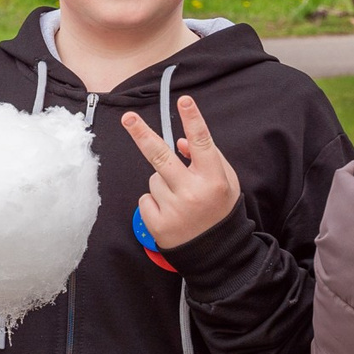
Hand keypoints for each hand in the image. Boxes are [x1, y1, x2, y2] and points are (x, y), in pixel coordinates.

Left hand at [121, 95, 240, 249]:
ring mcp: (174, 209)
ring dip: (163, 184)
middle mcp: (193, 192)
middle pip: (161, 156)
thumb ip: (208, 158)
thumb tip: (179, 142)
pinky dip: (154, 203)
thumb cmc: (220, 210)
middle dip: (142, 134)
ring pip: (154, 179)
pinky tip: (170, 213)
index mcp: (214, 179)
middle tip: (127, 118)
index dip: (192, 120)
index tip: (184, 100)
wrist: (217, 254)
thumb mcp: (226, 182)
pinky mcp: (158, 224)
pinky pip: (145, 199)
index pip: (201, 143)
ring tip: (180, 201)